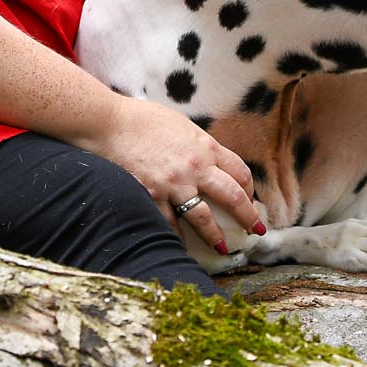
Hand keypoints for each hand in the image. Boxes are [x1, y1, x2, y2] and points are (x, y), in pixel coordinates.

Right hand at [81, 96, 264, 252]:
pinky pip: (170, 223)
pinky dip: (176, 237)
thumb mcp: (181, 125)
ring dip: (215, 236)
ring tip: (223, 247)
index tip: (250, 199)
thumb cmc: (143, 119)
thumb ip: (198, 145)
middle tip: (256, 230)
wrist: (110, 123)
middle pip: (233, 197)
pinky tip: (181, 246)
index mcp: (206, 146)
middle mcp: (195, 167)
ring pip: (204, 218)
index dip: (249, 188)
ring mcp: (174, 184)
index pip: (240, 171)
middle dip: (248, 216)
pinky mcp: (152, 196)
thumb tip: (208, 159)